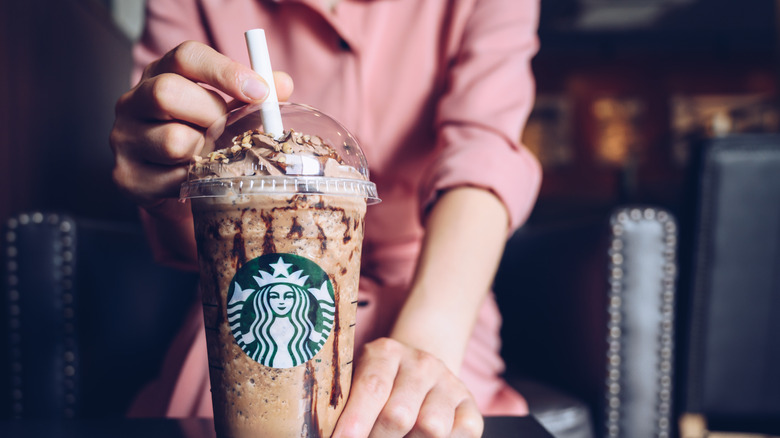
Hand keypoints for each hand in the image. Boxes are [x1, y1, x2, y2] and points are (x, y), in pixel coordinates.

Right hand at [110, 40, 293, 209]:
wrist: (177, 187)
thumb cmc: (206, 140)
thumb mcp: (229, 113)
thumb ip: (254, 98)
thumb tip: (282, 84)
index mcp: (160, 74)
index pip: (186, 56)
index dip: (225, 71)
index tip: (260, 91)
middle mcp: (132, 101)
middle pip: (168, 92)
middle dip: (212, 114)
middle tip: (227, 131)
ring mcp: (124, 139)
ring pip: (174, 141)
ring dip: (206, 153)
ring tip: (210, 157)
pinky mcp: (127, 176)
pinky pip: (174, 179)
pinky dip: (197, 181)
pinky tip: (198, 178)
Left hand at [334, 338, 483, 437]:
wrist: (419, 370)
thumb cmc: (378, 384)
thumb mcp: (357, 381)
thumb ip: (345, 404)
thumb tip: (327, 433)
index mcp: (386, 352)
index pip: (371, 388)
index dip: (354, 423)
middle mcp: (421, 363)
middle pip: (399, 414)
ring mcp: (448, 383)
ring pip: (431, 428)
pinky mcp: (471, 406)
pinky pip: (462, 433)